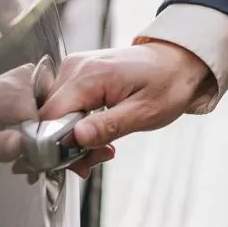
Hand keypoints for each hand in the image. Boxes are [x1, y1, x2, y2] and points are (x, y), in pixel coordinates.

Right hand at [37, 41, 215, 176]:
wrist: (178, 62)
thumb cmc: (168, 84)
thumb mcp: (144, 112)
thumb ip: (107, 126)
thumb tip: (75, 138)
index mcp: (89, 75)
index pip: (49, 117)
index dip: (57, 147)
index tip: (81, 164)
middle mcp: (75, 67)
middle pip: (49, 118)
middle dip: (69, 147)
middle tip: (97, 159)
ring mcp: (74, 69)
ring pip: (55, 115)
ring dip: (75, 139)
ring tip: (104, 148)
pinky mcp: (78, 75)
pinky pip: (65, 106)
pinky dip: (77, 125)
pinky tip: (98, 133)